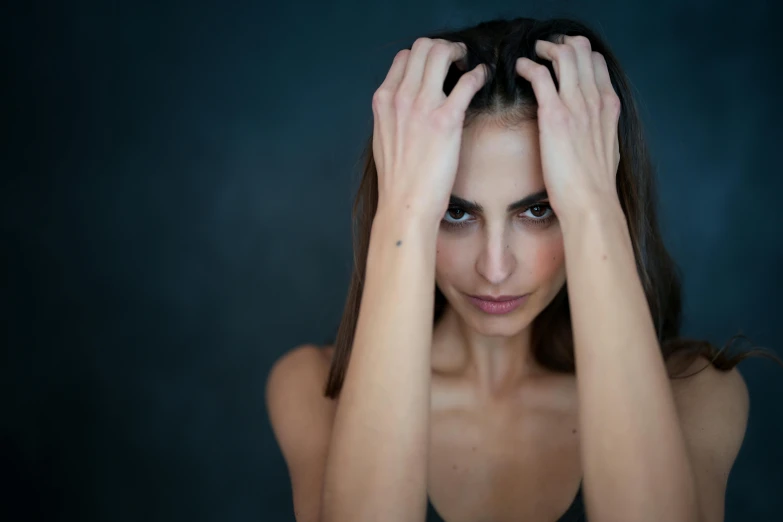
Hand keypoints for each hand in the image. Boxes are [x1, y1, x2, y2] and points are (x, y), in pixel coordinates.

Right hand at [372, 38, 488, 225]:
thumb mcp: (383, 138)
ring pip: (441, 53)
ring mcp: (422, 106)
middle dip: (443, 47)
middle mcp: (400, 97)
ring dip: (459, 53)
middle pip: (422, 47)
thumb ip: (393, 115)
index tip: (437, 66)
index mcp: (383, 100)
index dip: (423, 56)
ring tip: (469, 65)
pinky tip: (482, 78)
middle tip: (457, 59)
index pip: (404, 57)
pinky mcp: (446, 119)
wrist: (405, 204)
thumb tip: (408, 105)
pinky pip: (467, 81)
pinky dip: (478, 73)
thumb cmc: (398, 180)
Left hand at [515, 35, 621, 221]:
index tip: (564, 57)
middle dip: (561, 44)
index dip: (580, 54)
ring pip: (564, 56)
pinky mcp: (555, 115)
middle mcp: (595, 100)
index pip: (597, 63)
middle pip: (582, 51)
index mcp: (609, 106)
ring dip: (545, 49)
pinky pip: (540, 75)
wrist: (592, 202)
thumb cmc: (594, 185)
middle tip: (545, 49)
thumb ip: (599, 130)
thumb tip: (589, 130)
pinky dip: (528, 65)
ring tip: (532, 53)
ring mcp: (576, 105)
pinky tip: (520, 68)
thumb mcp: (606, 149)